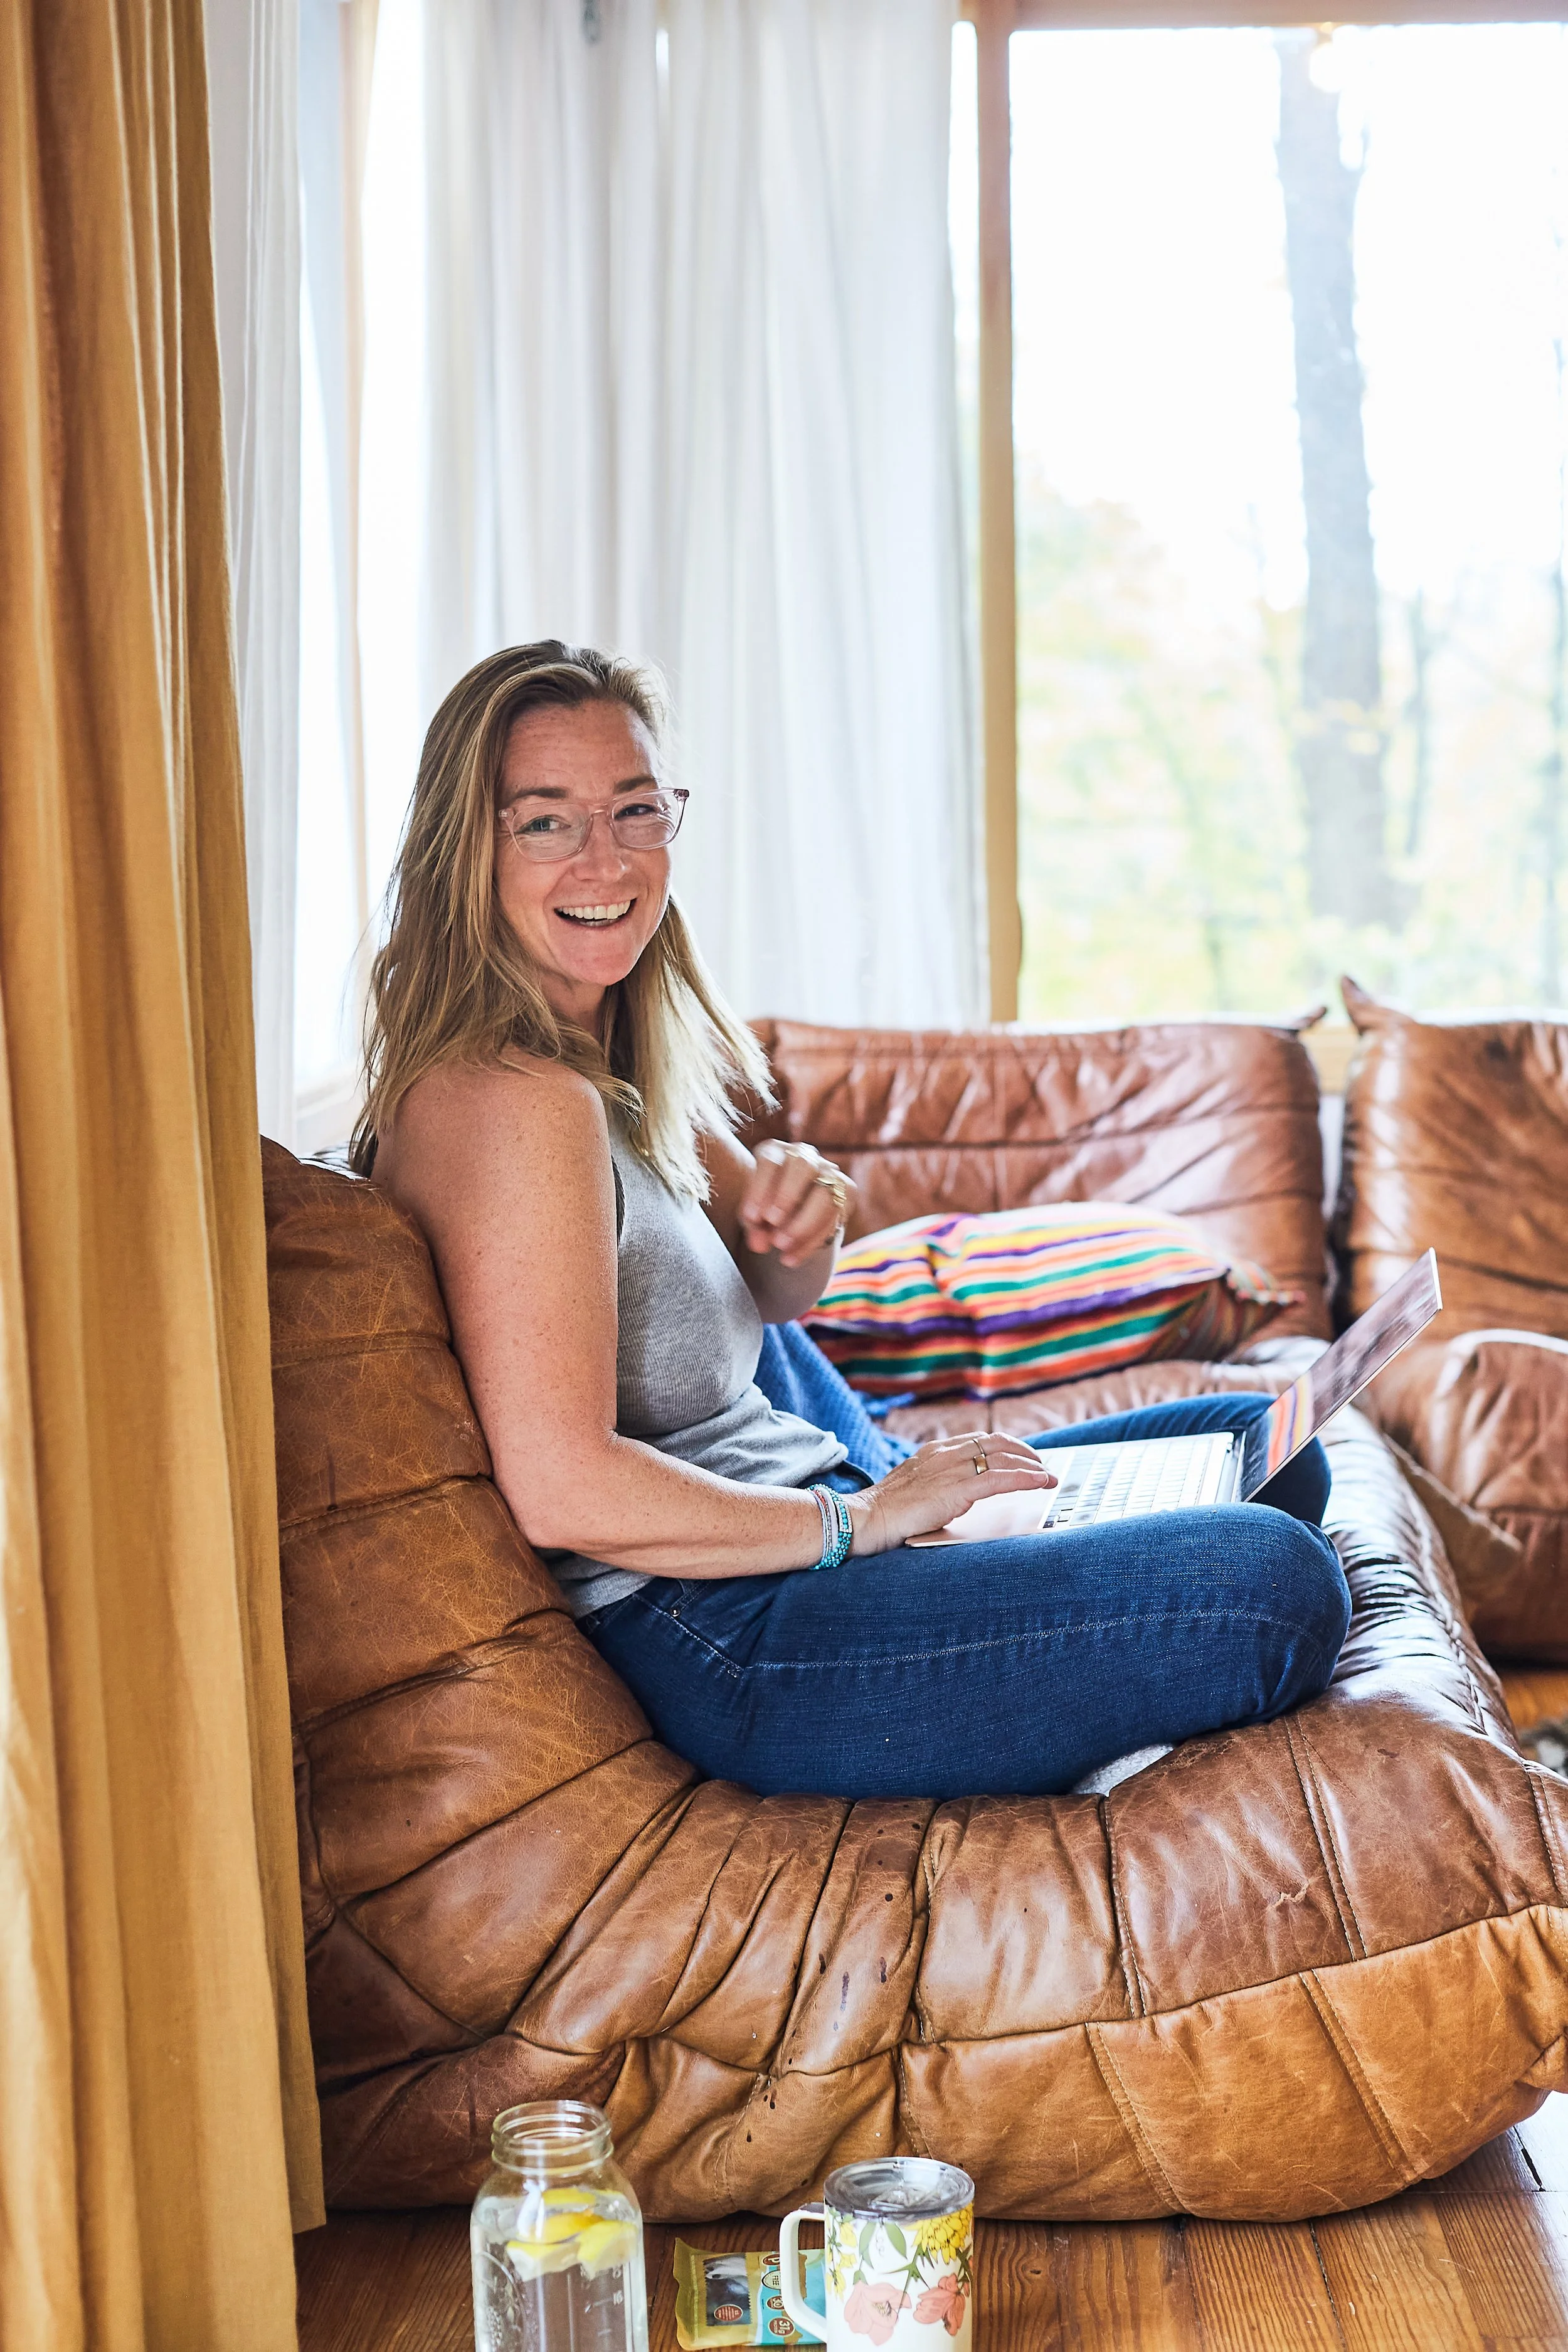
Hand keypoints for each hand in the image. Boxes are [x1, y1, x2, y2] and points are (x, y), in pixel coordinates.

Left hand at [739, 1141, 855, 1268]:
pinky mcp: (847, 1190)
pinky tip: (793, 1257)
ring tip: (782, 1248)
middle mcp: (804, 1155)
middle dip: (787, 1196)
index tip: (751, 1218)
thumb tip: (760, 1245)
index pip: (770, 1162)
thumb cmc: (764, 1208)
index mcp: (775, 1151)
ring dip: (804, 1223)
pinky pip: (836, 1214)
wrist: (791, 1213)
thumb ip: (753, 1226)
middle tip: (772, 1224)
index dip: (760, 1189)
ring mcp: (829, 1170)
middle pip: (803, 1165)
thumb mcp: (753, 1216)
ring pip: (825, 1192)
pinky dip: (813, 1240)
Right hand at [845, 1433, 1057, 1555]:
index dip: (1006, 1446)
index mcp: (934, 1452)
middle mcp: (945, 1454)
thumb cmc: (884, 1511)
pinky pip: (1000, 1479)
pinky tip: (1042, 1482)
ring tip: (1050, 1475)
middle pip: (997, 1442)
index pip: (979, 1440)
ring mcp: (951, 1470)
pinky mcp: (956, 1490)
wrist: (866, 1518)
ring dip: (1032, 1465)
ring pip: (1003, 1457)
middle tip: (1043, 1465)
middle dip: (1025, 1452)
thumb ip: (935, 1484)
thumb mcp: (913, 1488)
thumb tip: (954, 1494)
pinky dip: (1026, 1478)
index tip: (1022, 1456)